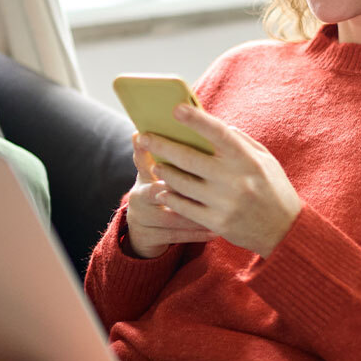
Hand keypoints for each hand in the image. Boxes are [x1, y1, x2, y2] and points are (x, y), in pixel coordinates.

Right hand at [124, 132, 218, 258]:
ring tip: (222, 212)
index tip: (161, 146)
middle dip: (184, 188)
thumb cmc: (162, 186)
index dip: (149, 152)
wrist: (146, 226)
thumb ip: (169, 150)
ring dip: (197, 214)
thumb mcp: (159, 170)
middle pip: (158, 191)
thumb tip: (181, 123)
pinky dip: (197, 233)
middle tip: (208, 186)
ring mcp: (143, 218)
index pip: (145, 161)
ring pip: (171, 217)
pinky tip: (216, 231)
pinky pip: (177, 236)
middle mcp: (137, 196)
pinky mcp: (150, 237)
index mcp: (143, 174)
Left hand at [139, 105, 301, 257]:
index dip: (196, 120)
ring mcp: (224, 202)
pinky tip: (163, 188)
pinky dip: (170, 195)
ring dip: (163, 171)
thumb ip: (241, 142)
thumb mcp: (265, 160)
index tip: (175, 109)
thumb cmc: (274, 189)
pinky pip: (184, 206)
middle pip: (189, 158)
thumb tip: (213, 126)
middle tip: (143, 136)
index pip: (218, 133)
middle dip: (162, 145)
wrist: (284, 231)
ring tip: (154, 164)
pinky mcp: (216, 222)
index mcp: (247, 159)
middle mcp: (234, 179)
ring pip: (181, 182)